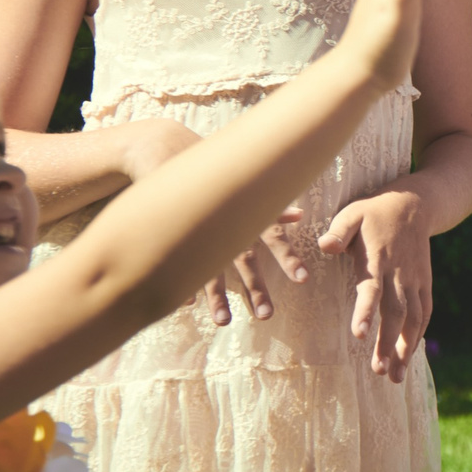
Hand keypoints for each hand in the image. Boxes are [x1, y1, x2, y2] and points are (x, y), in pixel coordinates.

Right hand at [119, 120, 307, 325]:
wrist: (167, 149)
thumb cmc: (216, 173)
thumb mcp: (246, 185)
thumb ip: (272, 206)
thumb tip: (300, 214)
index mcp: (248, 214)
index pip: (275, 238)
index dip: (289, 257)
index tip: (304, 279)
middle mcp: (228, 225)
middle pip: (245, 262)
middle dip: (257, 289)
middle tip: (267, 317)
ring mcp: (202, 232)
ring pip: (212, 270)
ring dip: (218, 297)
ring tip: (224, 322)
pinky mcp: (177, 234)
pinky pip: (181, 264)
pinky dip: (184, 282)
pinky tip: (185, 305)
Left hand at [319, 189, 432, 378]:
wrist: (415, 204)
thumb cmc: (374, 212)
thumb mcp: (352, 213)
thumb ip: (338, 231)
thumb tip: (325, 246)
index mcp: (378, 259)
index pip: (372, 289)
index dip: (366, 311)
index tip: (359, 335)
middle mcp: (400, 274)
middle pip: (396, 313)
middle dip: (388, 343)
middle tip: (379, 371)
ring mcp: (415, 280)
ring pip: (413, 319)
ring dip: (405, 348)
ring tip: (395, 376)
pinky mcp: (424, 284)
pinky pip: (424, 313)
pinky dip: (418, 336)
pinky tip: (409, 356)